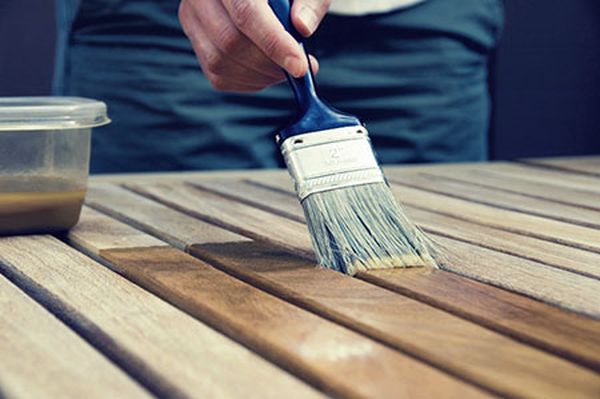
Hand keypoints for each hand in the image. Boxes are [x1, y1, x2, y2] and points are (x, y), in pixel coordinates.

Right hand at [179, 0, 329, 91]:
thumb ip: (310, 2)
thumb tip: (302, 28)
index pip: (246, 12)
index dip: (274, 43)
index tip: (299, 66)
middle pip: (230, 41)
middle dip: (270, 64)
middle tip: (299, 68)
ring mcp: (193, 18)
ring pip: (221, 62)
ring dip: (260, 76)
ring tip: (285, 67)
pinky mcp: (196, 41)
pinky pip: (218, 75)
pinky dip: (249, 82)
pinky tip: (268, 70)